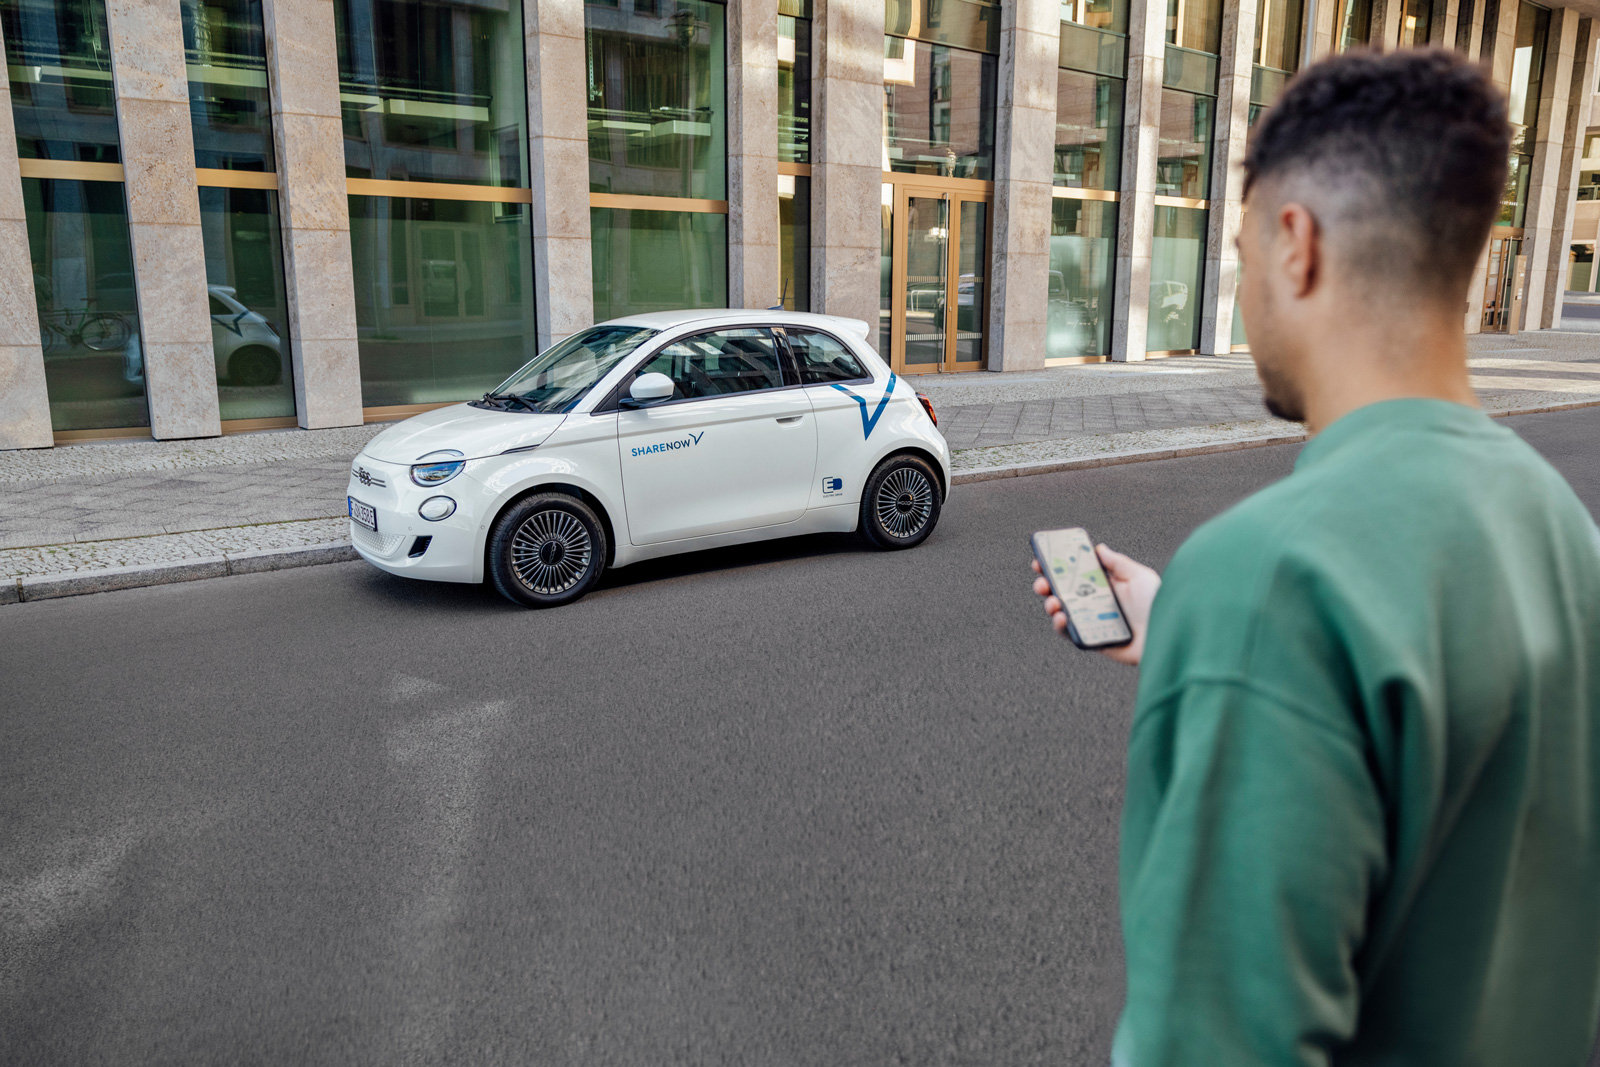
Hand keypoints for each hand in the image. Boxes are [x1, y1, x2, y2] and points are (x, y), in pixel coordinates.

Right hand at [1032, 544, 1160, 665]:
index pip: (1075, 575)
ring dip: (1050, 605)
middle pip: (1062, 593)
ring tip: (1053, 601)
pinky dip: (1061, 626)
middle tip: (1041, 581)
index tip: (1041, 560)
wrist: (1168, 634)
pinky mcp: (1093, 640)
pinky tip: (1061, 617)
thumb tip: (1099, 548)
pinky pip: (1071, 634)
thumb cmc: (1158, 604)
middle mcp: (1096, 603)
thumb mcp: (1139, 576)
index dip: (1056, 568)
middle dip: (1046, 585)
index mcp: (1105, 586)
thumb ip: (1118, 562)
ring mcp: (1092, 622)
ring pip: (1062, 612)